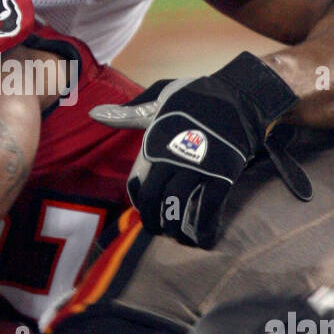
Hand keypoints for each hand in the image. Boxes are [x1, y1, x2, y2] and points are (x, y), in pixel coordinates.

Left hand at [90, 53, 306, 247]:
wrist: (239, 95)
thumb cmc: (196, 97)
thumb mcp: (159, 98)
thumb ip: (129, 113)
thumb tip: (94, 114)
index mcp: (156, 141)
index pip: (137, 180)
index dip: (137, 198)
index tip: (143, 206)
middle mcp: (173, 156)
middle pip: (154, 196)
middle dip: (151, 219)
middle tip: (156, 229)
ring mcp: (198, 166)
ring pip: (177, 204)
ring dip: (174, 226)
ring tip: (175, 236)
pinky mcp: (222, 174)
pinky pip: (210, 206)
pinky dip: (205, 227)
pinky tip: (202, 239)